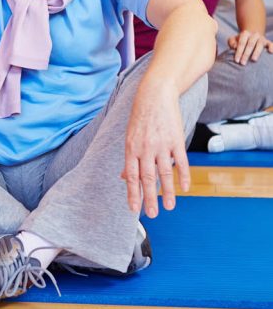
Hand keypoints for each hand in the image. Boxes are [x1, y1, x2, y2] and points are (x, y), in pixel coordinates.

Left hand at [122, 83, 189, 217]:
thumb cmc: (140, 116)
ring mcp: (161, 145)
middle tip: (152, 214)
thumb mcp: (129, 136)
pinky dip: (183, 176)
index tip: (134, 210)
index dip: (133, 194)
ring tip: (170, 207)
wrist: (155, 94)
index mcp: (131, 148)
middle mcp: (145, 148)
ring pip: (165, 174)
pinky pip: (180, 162)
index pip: (132, 176)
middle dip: (150, 199)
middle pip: (148, 179)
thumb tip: (124, 177)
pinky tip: (185, 188)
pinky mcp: (176, 139)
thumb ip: (130, 159)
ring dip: (168, 192)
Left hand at [228, 30, 272, 64]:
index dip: (239, 52)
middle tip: (242, 63)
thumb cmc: (240, 41)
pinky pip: (271, 44)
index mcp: (245, 34)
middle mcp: (254, 35)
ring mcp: (262, 38)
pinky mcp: (268, 42)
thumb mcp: (233, 40)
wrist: (251, 37)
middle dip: (246, 54)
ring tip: (253, 60)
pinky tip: (270, 52)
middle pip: (250, 44)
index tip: (236, 61)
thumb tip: (234, 47)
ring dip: (256, 52)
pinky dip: (271, 47)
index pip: (241, 42)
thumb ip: (231, 42)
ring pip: (260, 44)